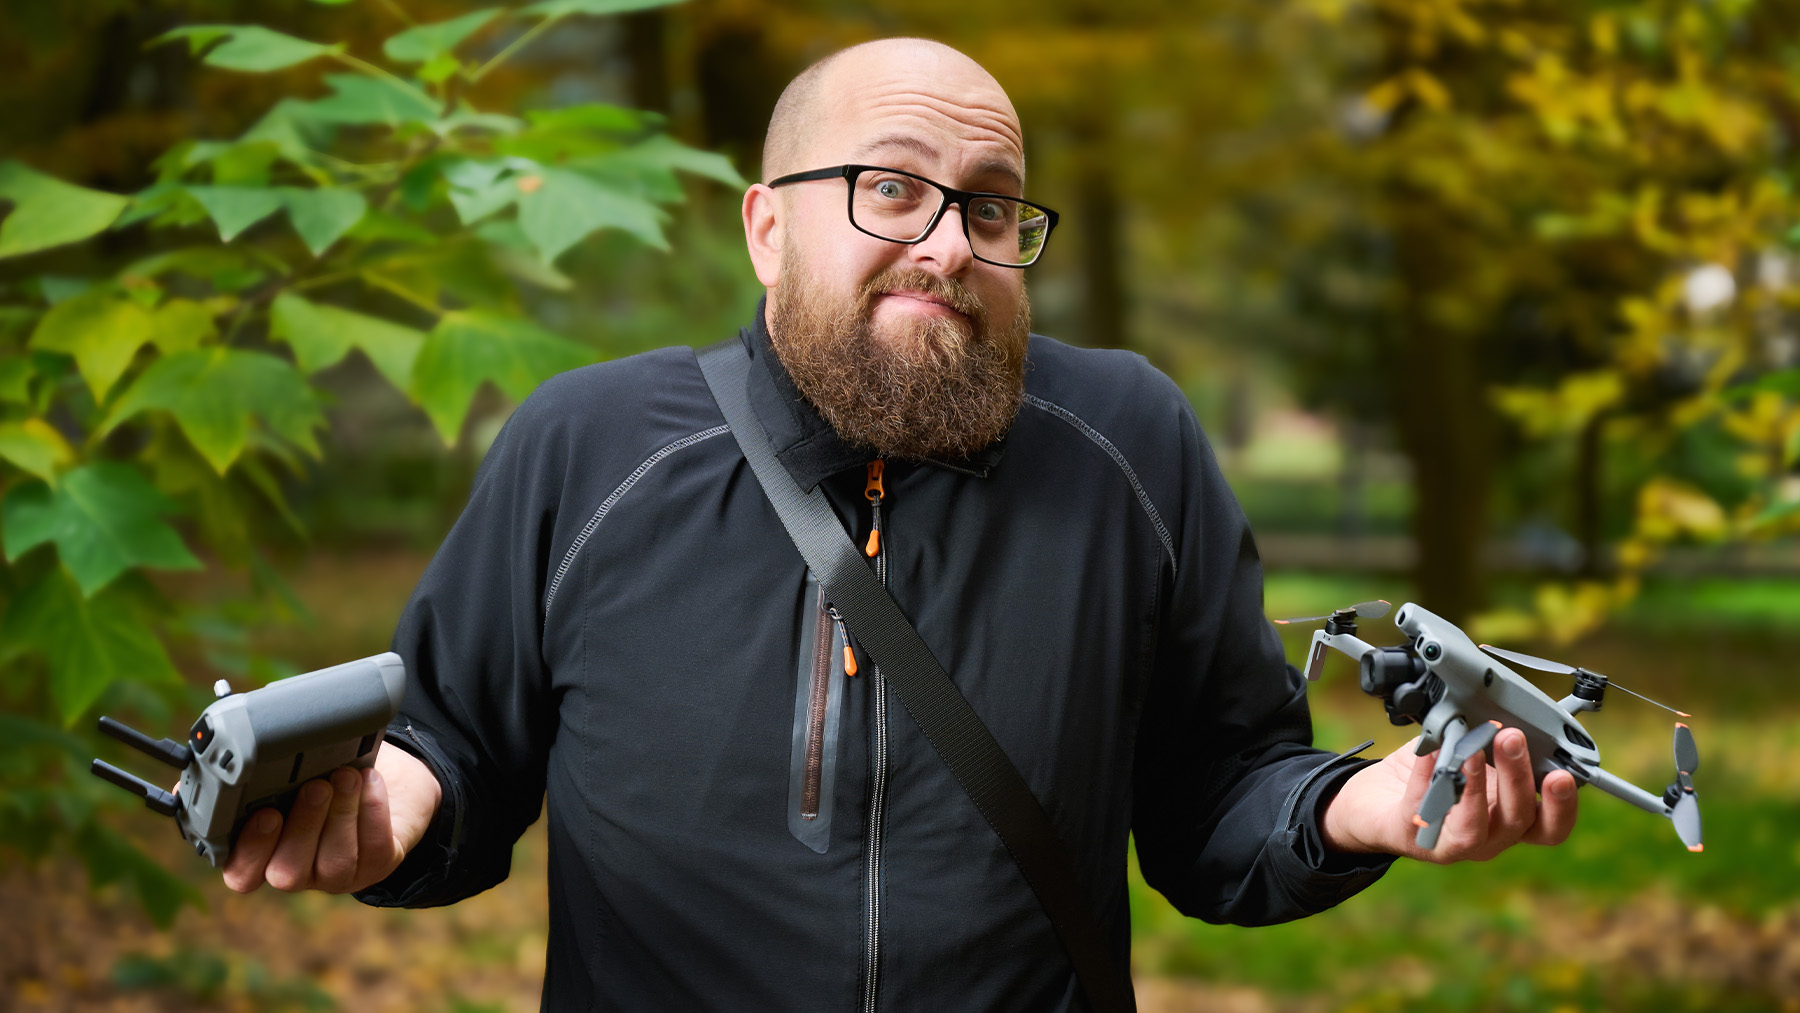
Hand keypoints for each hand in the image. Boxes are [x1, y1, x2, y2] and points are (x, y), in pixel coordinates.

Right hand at [214, 745, 441, 893]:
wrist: (385, 780)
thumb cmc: (319, 776)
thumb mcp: (278, 775)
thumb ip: (237, 779)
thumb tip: (183, 781)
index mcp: (263, 853)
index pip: (242, 874)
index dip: (250, 851)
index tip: (266, 814)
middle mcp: (298, 871)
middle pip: (289, 872)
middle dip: (303, 826)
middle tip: (316, 785)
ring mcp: (338, 874)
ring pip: (334, 862)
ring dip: (341, 815)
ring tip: (347, 777)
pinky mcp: (377, 865)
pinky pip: (374, 849)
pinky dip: (373, 813)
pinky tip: (370, 783)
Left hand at [1319, 727, 1577, 862]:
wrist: (1379, 800)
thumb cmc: (1435, 777)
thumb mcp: (1473, 757)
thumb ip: (1492, 741)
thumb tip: (1506, 708)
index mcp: (1511, 819)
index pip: (1550, 827)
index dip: (1562, 806)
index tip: (1564, 774)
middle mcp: (1489, 838)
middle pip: (1517, 819)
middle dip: (1518, 776)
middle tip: (1511, 737)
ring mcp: (1453, 844)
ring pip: (1474, 826)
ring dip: (1476, 785)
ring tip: (1472, 749)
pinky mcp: (1416, 839)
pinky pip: (1425, 809)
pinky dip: (1428, 777)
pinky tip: (1429, 751)